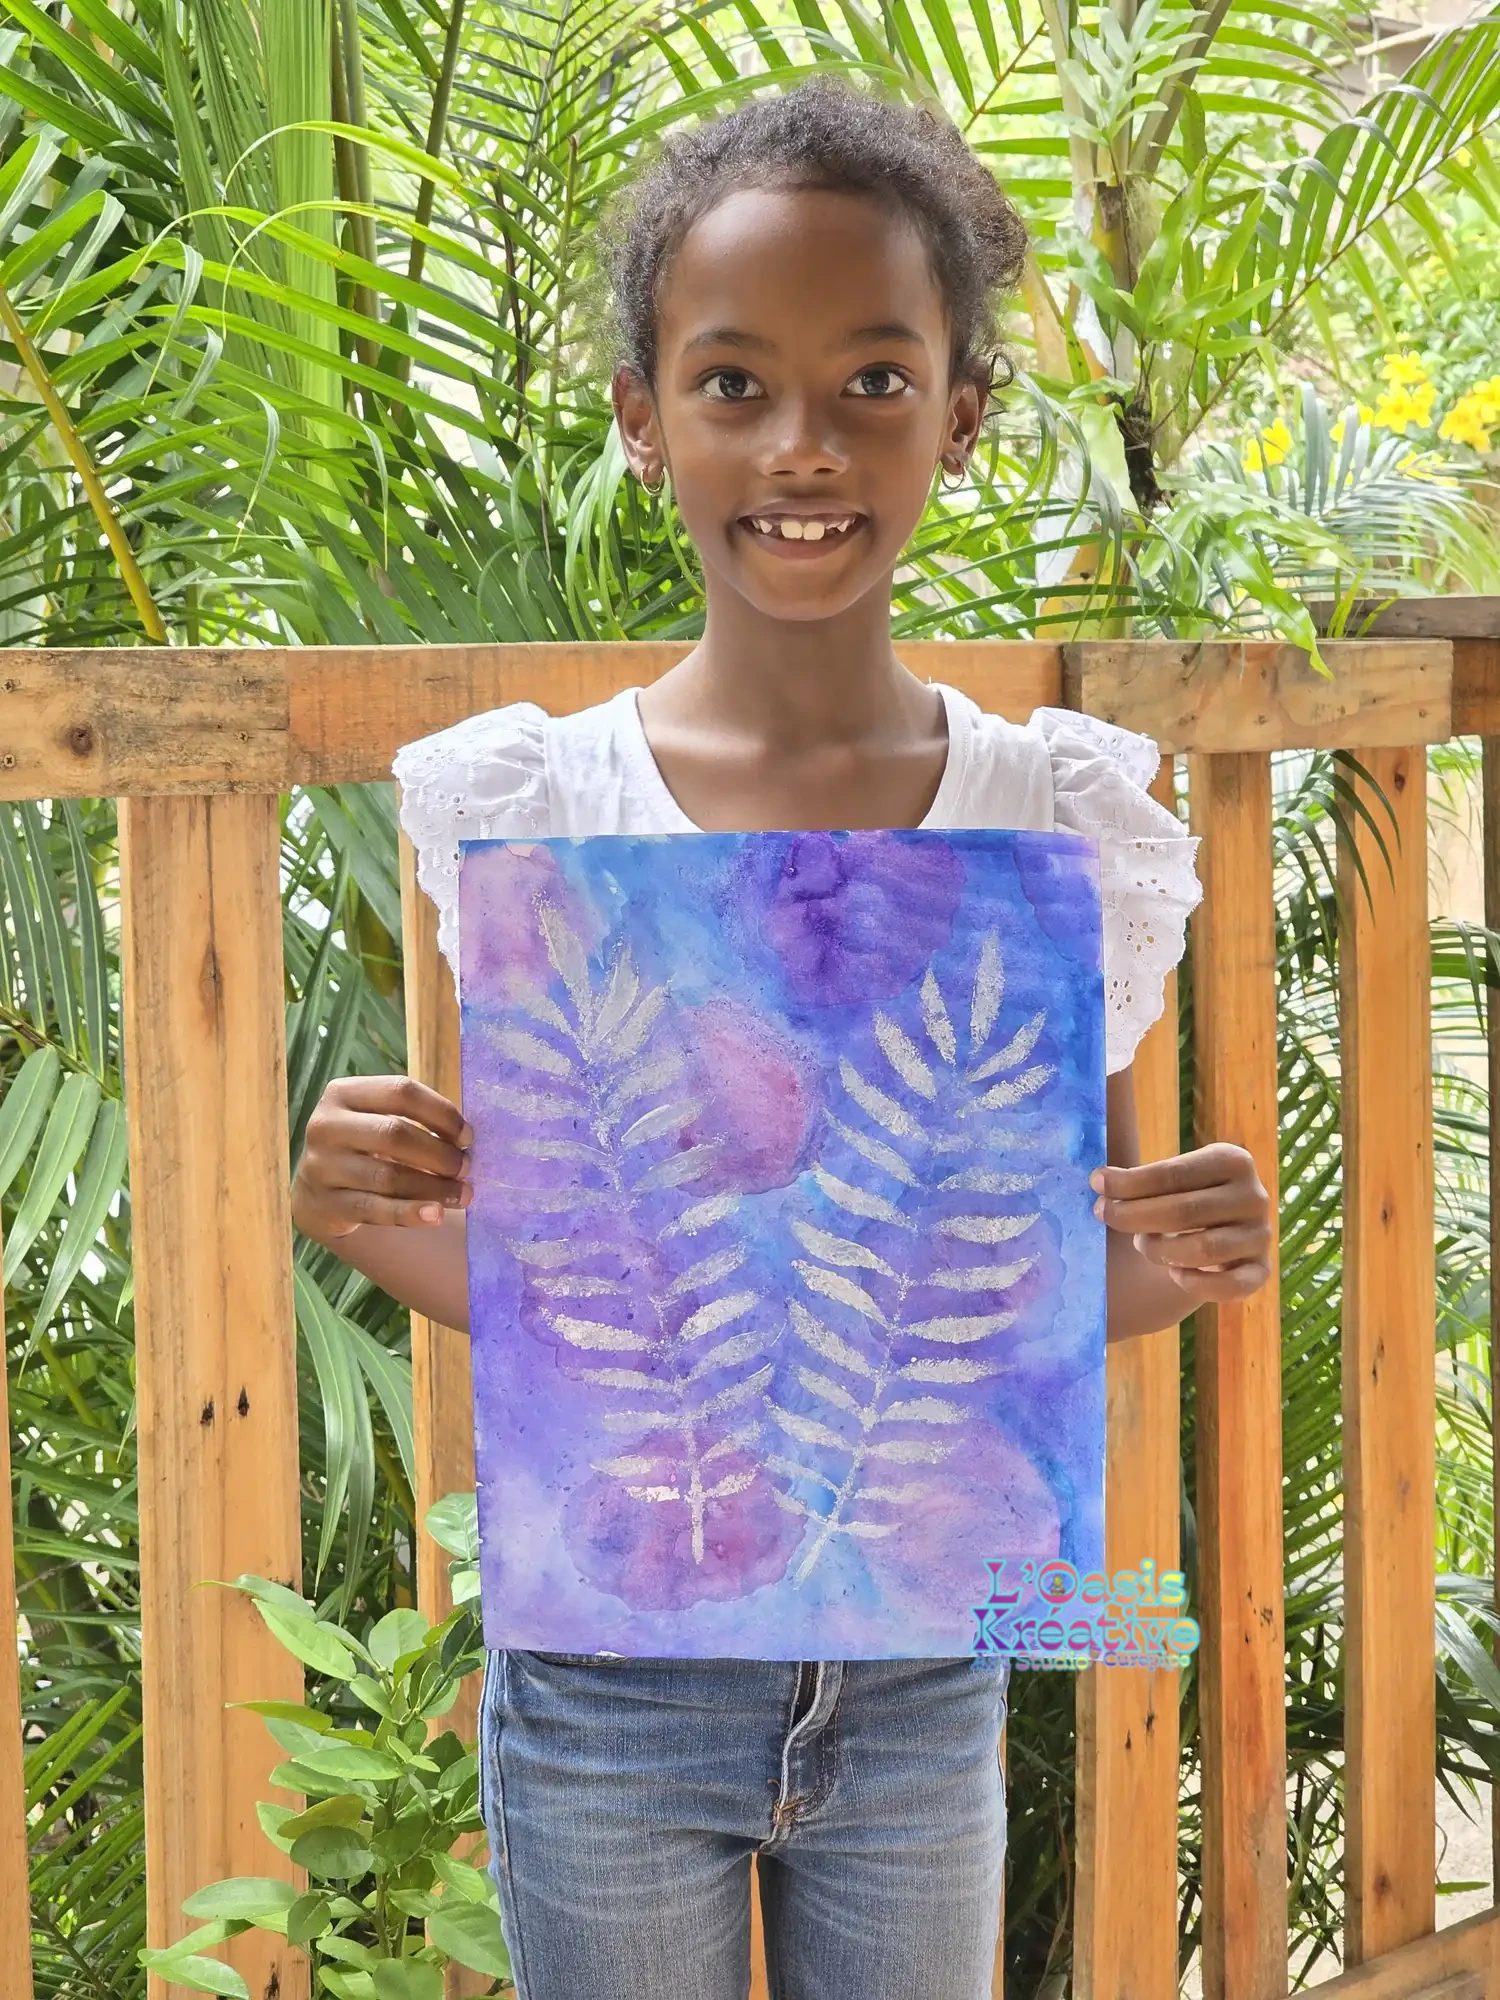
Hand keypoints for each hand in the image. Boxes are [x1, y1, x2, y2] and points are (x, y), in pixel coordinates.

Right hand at [292, 1076, 472, 1243]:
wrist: (319, 1192)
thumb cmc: (365, 1146)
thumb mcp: (379, 1119)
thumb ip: (416, 1120)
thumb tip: (466, 1139)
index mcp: (343, 1093)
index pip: (401, 1092)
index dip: (441, 1113)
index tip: (467, 1136)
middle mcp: (326, 1125)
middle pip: (394, 1133)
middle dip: (439, 1153)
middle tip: (466, 1168)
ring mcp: (321, 1166)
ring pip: (387, 1176)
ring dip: (433, 1188)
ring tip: (463, 1195)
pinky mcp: (325, 1205)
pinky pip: (375, 1210)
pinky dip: (410, 1213)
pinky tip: (436, 1215)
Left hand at [1089, 1143, 1271, 1303]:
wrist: (1208, 1243)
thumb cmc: (1174, 1198)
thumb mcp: (1165, 1172)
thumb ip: (1138, 1153)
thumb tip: (1104, 1133)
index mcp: (1232, 1160)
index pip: (1174, 1173)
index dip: (1129, 1182)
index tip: (1095, 1184)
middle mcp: (1254, 1195)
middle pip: (1184, 1211)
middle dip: (1133, 1216)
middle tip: (1104, 1216)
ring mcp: (1261, 1235)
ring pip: (1202, 1250)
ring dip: (1158, 1250)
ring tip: (1142, 1244)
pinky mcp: (1261, 1272)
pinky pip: (1228, 1287)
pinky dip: (1194, 1283)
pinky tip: (1174, 1273)